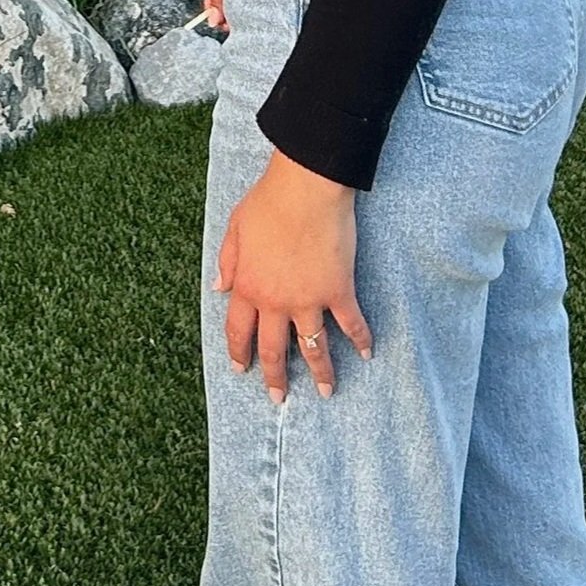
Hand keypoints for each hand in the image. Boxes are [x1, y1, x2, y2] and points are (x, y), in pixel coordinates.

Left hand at [214, 150, 373, 403]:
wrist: (306, 187)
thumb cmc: (269, 201)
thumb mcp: (235, 228)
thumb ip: (227, 261)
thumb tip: (218, 287)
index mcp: (247, 286)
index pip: (239, 331)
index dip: (240, 353)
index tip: (242, 370)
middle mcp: (275, 301)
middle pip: (274, 349)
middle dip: (276, 377)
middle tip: (279, 398)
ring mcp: (308, 299)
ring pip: (313, 347)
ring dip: (320, 372)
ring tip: (325, 392)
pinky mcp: (338, 290)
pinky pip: (351, 323)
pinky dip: (360, 340)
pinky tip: (367, 354)